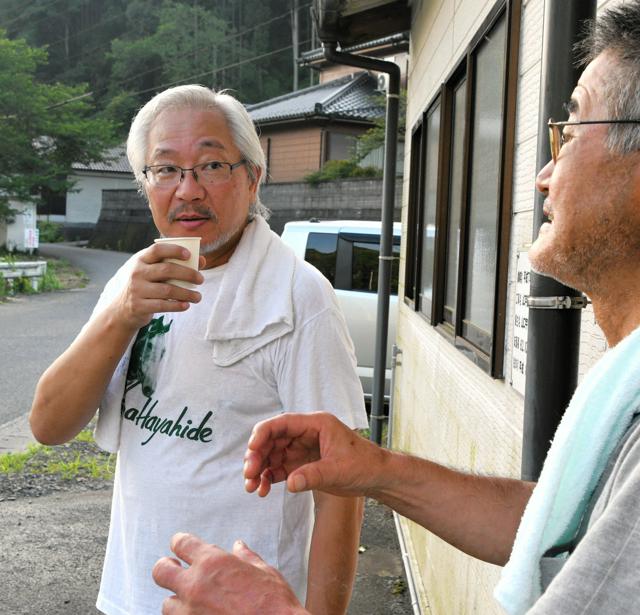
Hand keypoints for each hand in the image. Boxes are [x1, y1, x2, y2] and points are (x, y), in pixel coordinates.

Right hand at [114, 243, 205, 330]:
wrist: (121, 308)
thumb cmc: (145, 285)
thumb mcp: (154, 271)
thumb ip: (175, 264)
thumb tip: (202, 261)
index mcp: (141, 259)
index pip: (157, 250)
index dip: (174, 250)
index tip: (189, 255)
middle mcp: (137, 272)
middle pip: (167, 270)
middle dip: (188, 274)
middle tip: (201, 279)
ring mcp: (137, 289)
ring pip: (168, 290)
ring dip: (187, 293)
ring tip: (198, 297)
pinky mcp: (139, 306)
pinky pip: (162, 305)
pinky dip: (177, 305)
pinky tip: (186, 305)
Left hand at [152, 533, 307, 614]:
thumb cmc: (274, 602)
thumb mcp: (264, 571)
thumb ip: (246, 557)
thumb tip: (238, 546)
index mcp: (213, 562)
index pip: (181, 543)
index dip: (179, 542)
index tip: (180, 546)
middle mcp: (196, 585)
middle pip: (160, 571)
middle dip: (166, 569)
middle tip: (174, 570)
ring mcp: (191, 612)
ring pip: (167, 604)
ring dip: (178, 602)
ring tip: (191, 603)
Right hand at [243, 412, 385, 497]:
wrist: (377, 477)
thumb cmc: (364, 465)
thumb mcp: (339, 470)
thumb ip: (313, 475)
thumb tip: (289, 483)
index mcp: (316, 424)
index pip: (282, 423)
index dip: (263, 434)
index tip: (251, 450)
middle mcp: (306, 434)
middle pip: (273, 439)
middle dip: (257, 456)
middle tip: (249, 474)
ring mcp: (303, 449)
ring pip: (273, 455)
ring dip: (260, 470)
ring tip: (252, 487)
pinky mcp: (303, 464)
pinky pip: (280, 469)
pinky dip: (269, 478)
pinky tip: (263, 491)